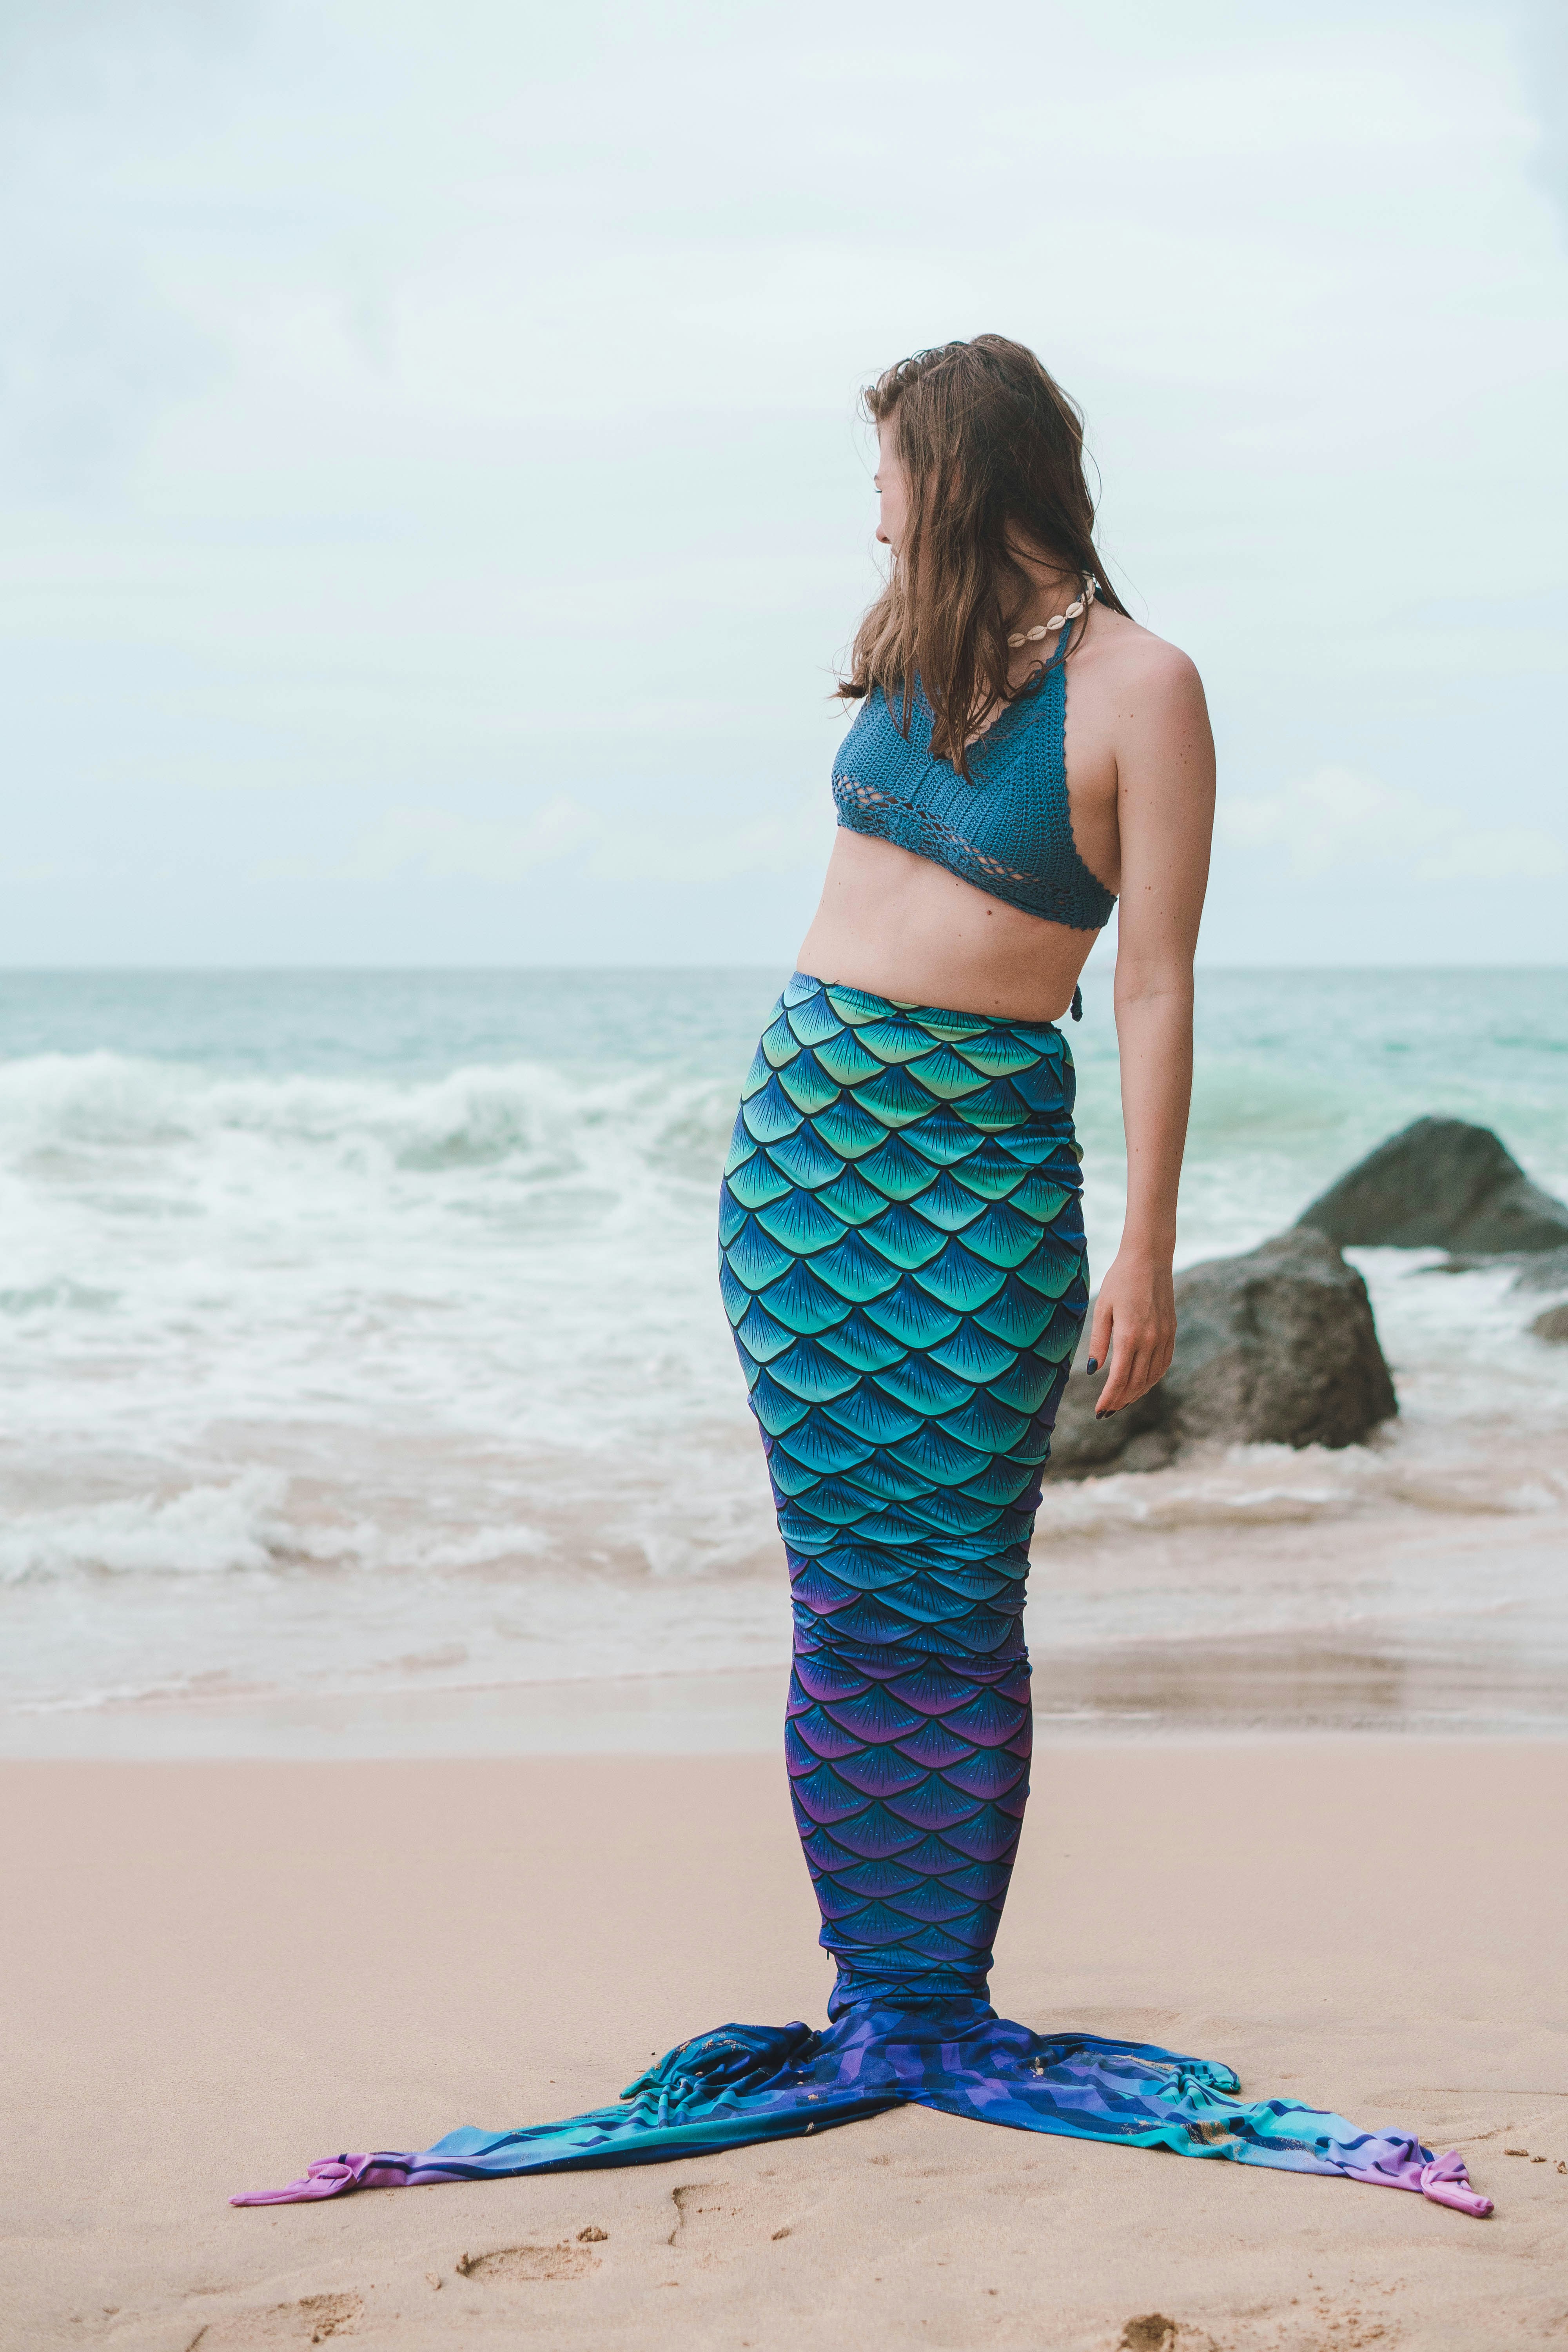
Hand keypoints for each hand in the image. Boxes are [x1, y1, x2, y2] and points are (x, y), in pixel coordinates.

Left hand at [1085, 1251, 1175, 1416]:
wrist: (1149, 1259)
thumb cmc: (1119, 1281)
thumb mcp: (1101, 1309)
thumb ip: (1098, 1341)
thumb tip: (1093, 1370)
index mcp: (1129, 1335)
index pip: (1119, 1379)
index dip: (1109, 1398)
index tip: (1099, 1411)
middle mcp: (1150, 1340)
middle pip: (1136, 1383)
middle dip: (1120, 1401)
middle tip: (1107, 1412)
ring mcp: (1163, 1337)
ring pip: (1152, 1377)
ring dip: (1137, 1393)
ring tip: (1121, 1402)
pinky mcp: (1171, 1332)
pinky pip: (1163, 1364)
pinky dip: (1152, 1379)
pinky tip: (1141, 1384)